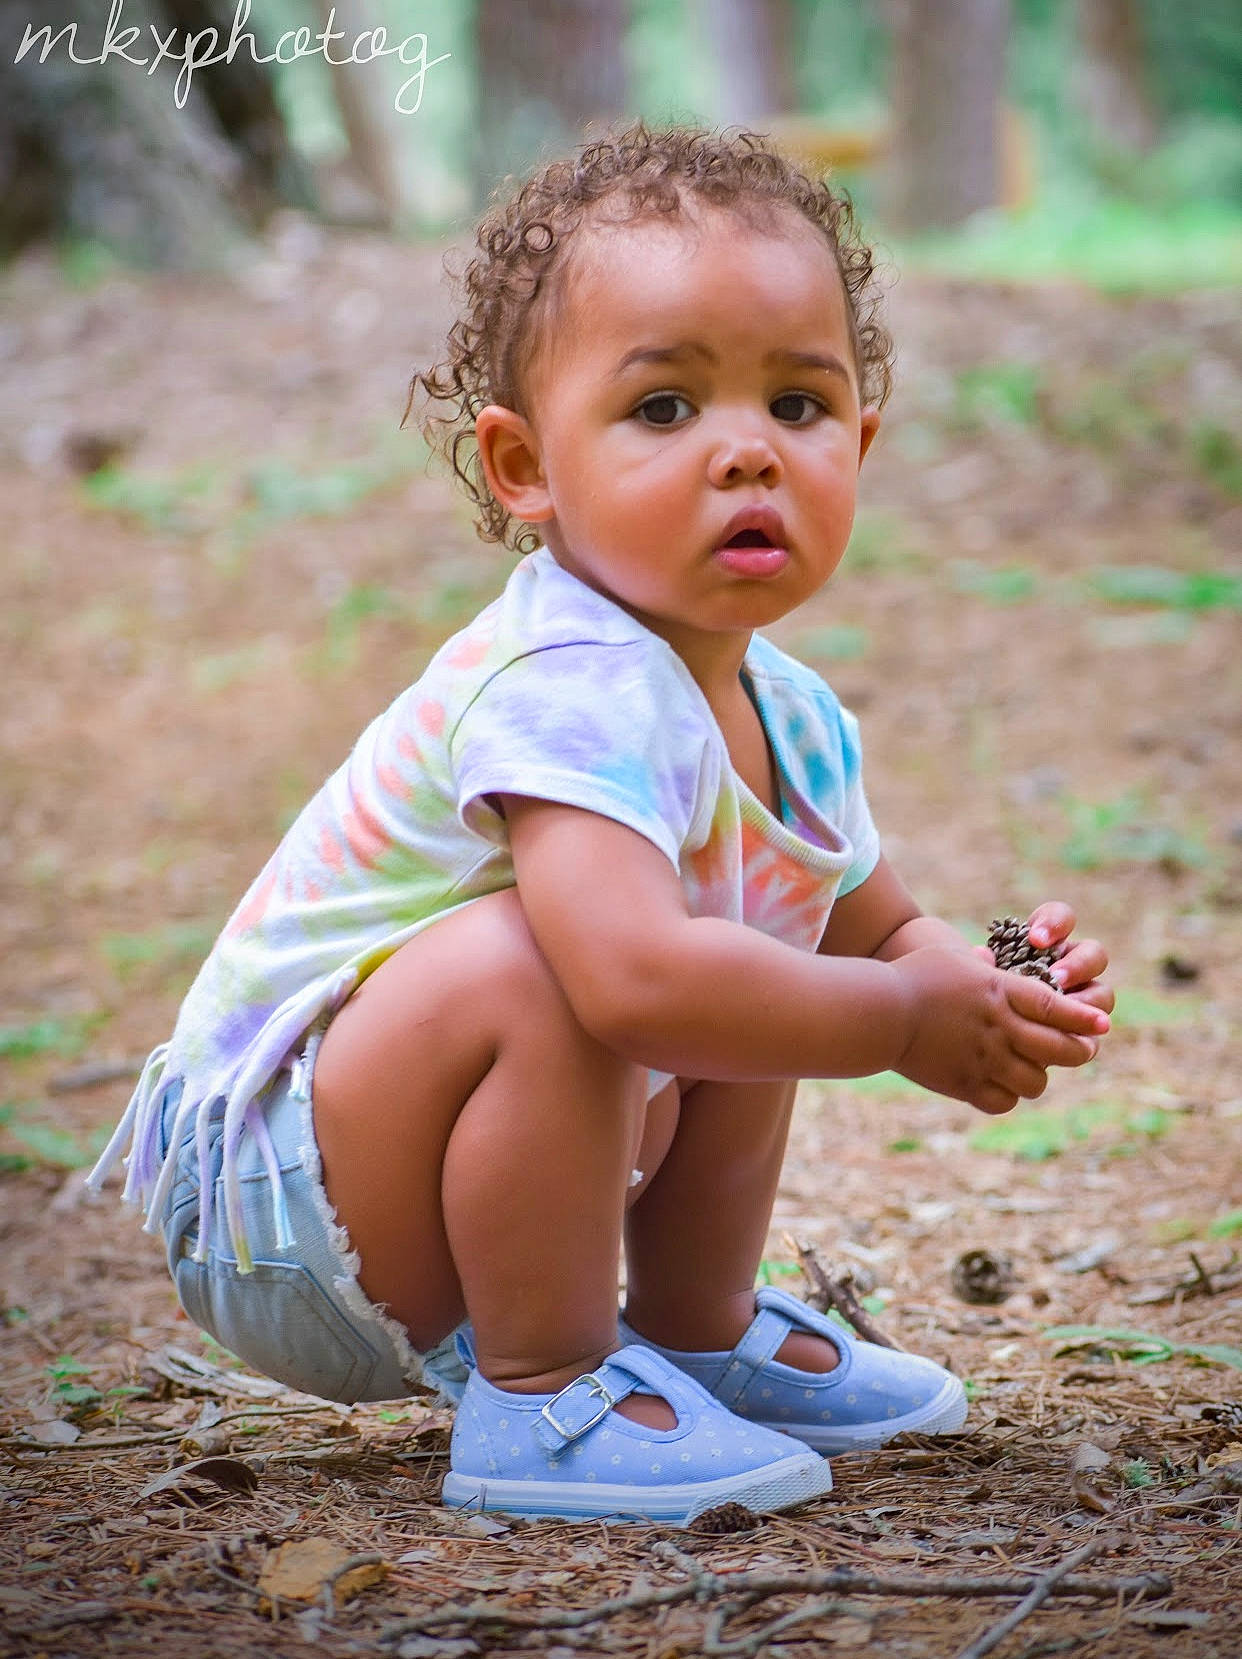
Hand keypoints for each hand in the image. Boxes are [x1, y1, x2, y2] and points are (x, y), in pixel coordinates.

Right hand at [893, 945, 1110, 1116]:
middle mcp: (999, 1028)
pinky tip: (998, 1085)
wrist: (877, 1013)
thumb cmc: (911, 977)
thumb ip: (977, 964)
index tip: (1103, 1024)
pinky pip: (1003, 1101)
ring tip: (1030, 1069)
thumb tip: (987, 958)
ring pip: (1036, 1081)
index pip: (1055, 1007)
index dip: (1082, 1017)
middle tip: (1081, 1050)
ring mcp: (984, 1059)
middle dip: (1077, 1051)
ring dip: (1038, 1076)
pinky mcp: (965, 1085)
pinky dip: (1006, 1096)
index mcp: (999, 992)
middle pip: (1058, 1048)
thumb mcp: (948, 958)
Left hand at [975, 902, 1113, 1025]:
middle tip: (1056, 976)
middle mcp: (1072, 965)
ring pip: (1103, 992)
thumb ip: (983, 964)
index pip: (1062, 918)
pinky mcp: (1087, 1028)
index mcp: (1049, 944)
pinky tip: (1068, 1034)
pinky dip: (1085, 1030)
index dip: (1055, 923)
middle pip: (1094, 954)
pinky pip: (1096, 1027)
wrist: (988, 1037)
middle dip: (1078, 964)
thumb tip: (981, 953)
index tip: (1035, 938)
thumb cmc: (984, 998)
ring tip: (1065, 1010)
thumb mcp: (982, 979)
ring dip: (1086, 1000)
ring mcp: (1084, 997)